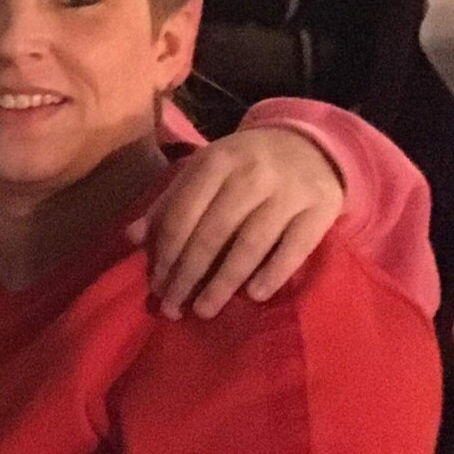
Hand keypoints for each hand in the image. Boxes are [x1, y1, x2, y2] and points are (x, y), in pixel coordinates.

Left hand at [129, 127, 342, 318]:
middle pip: (213, 233)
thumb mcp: (204, 171)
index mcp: (215, 162)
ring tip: (204, 310)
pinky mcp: (321, 209)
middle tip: (172, 307)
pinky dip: (273, 272)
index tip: (155, 285)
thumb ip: (170, 202)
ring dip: (224, 281)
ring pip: (251, 244)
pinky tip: (254, 295)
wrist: (309, 144)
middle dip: (188, 274)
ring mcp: (289, 192)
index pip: (182, 214)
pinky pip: (295, 247)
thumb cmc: (244, 164)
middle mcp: (251, 174)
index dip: (166, 252)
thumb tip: (132, 238)